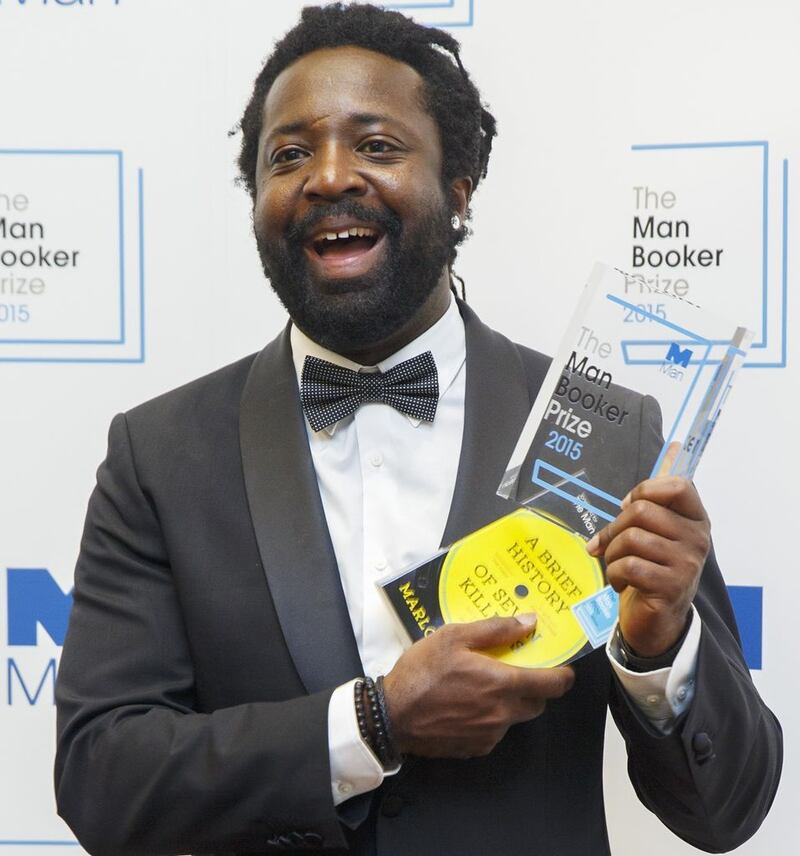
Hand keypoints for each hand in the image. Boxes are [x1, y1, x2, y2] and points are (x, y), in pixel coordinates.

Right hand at [382, 615, 574, 758]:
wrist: (392, 715)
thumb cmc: (422, 671)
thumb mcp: (454, 637)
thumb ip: (495, 629)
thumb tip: (529, 622)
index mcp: (502, 684)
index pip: (552, 685)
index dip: (564, 675)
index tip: (563, 667)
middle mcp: (502, 713)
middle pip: (537, 703)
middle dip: (534, 687)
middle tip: (516, 670)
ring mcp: (490, 734)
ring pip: (515, 717)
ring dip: (510, 702)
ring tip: (484, 686)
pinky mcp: (475, 748)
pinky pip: (495, 731)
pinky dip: (490, 718)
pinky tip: (468, 705)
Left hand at [586, 444, 709, 656]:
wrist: (656, 619)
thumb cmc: (652, 567)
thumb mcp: (657, 528)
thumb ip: (661, 493)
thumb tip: (676, 445)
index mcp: (695, 518)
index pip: (677, 485)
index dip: (644, 491)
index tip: (628, 508)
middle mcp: (697, 538)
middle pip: (641, 511)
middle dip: (614, 528)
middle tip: (610, 545)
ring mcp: (687, 564)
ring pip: (631, 539)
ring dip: (611, 554)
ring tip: (617, 566)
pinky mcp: (671, 587)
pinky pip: (628, 565)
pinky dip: (614, 574)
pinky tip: (621, 582)